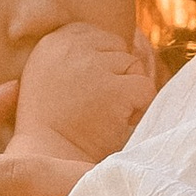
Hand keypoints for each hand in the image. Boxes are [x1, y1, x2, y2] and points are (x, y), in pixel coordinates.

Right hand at [11, 24, 157, 165]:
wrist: (50, 161)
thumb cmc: (54, 125)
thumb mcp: (50, 76)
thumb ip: (75, 54)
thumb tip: (123, 42)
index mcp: (52, 42)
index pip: (97, 35)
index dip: (102, 63)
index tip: (87, 90)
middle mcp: (70, 48)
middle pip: (118, 47)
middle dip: (116, 75)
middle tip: (95, 106)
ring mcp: (92, 67)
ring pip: (134, 66)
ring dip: (127, 92)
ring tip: (103, 116)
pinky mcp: (114, 90)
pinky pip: (145, 88)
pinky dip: (139, 108)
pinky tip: (117, 123)